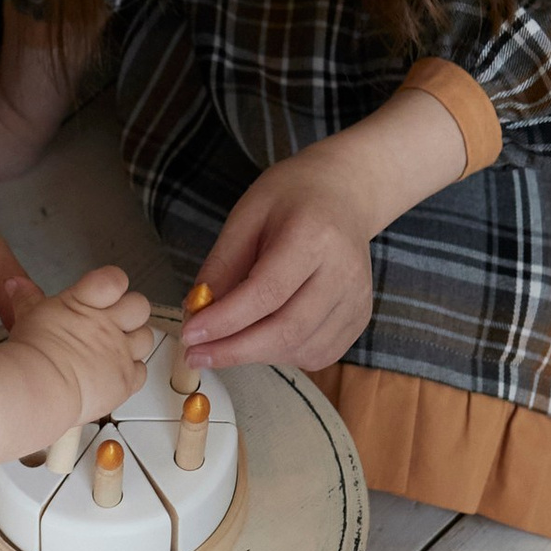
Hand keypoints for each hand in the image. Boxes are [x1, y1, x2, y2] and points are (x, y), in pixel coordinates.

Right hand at [5, 263, 152, 432]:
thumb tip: (15, 283)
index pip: (114, 279)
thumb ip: (26, 297)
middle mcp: (109, 324)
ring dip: (134, 342)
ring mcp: (120, 352)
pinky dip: (132, 372)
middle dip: (130, 312)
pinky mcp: (126, 380)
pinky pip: (142, 371)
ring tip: (115, 349)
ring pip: (146, 337)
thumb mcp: (27, 315)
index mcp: (86, 302)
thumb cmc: (33, 350)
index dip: (112, 283)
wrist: (42, 386)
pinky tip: (114, 373)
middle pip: (139, 306)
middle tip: (113, 321)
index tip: (103, 292)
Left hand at [183, 140, 383, 371]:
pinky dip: (282, 355)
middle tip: (196, 355)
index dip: (225, 320)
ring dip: (255, 354)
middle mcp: (344, 273)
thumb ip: (222, 264)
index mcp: (315, 237)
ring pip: (301, 349)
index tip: (191, 333)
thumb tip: (196, 312)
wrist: (344, 195)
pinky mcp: (359, 318)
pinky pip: (317, 354)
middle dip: (235, 350)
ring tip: (226, 340)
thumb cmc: (293, 198)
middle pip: (287, 330)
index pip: (267, 292)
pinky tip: (262, 337)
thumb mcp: (246, 215)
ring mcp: (356, 299)